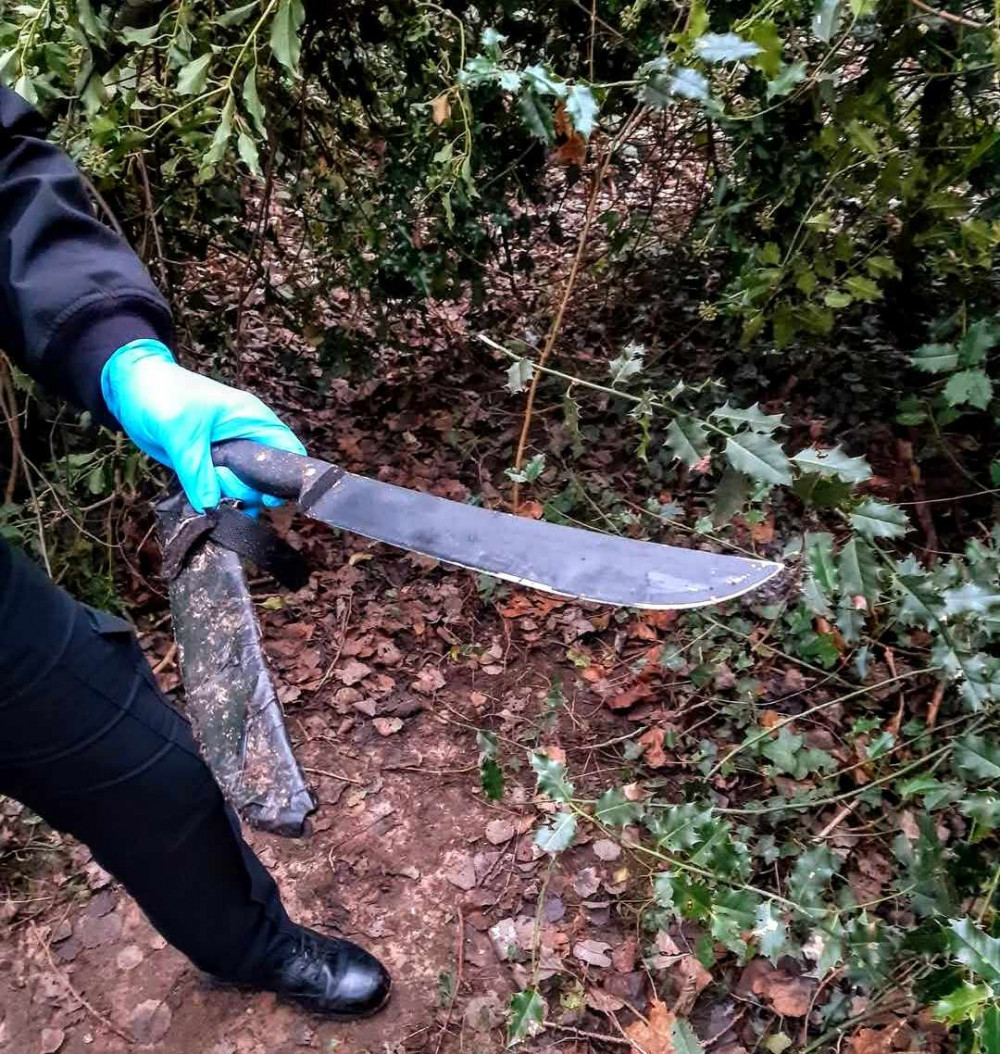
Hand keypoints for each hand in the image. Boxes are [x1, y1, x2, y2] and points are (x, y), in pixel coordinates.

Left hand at [101, 339, 304, 512]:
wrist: (130, 387)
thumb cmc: (161, 393)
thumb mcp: (180, 432)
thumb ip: (197, 471)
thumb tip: (211, 507)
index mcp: (253, 420)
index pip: (288, 450)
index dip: (285, 477)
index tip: (266, 497)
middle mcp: (246, 438)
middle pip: (265, 478)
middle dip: (246, 491)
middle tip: (221, 486)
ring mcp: (228, 453)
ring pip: (243, 488)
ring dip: (228, 497)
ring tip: (207, 490)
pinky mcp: (210, 465)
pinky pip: (220, 490)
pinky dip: (213, 499)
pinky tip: (201, 500)